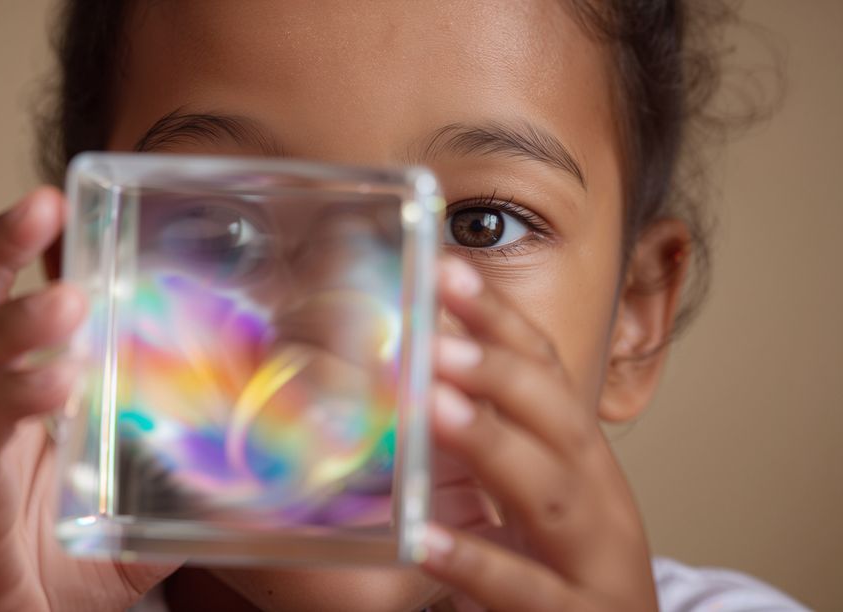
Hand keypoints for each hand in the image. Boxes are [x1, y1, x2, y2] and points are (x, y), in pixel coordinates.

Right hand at [0, 188, 176, 610]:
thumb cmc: (52, 568)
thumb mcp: (123, 495)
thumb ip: (166, 454)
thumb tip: (241, 424)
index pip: (0, 301)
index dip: (25, 249)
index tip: (67, 204)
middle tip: (45, 204)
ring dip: (18, 321)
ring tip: (72, 299)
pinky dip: (14, 396)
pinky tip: (58, 379)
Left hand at [420, 257, 657, 611]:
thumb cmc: (566, 561)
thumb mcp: (539, 490)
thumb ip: (492, 438)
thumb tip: (419, 373)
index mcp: (583, 457)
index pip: (546, 373)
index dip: (500, 320)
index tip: (445, 270)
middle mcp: (599, 496)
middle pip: (557, 418)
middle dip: (500, 372)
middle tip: (434, 339)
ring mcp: (594, 558)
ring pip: (550, 493)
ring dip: (492, 443)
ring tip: (434, 407)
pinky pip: (523, 589)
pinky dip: (476, 560)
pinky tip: (424, 538)